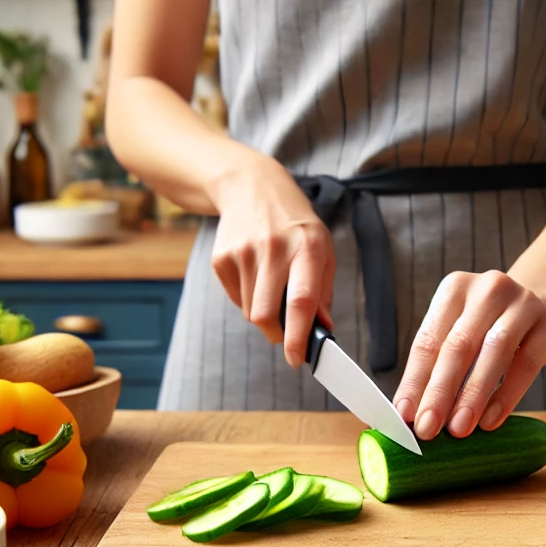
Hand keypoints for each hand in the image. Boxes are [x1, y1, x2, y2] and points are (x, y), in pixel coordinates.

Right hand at [209, 155, 334, 366]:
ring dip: (264, 314)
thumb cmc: (295, 224)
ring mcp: (243, 252)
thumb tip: (323, 329)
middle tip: (286, 334)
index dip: (299, 336)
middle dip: (277, 334)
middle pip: (266, 315)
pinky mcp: (221, 257)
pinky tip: (255, 274)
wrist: (251, 187)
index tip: (298, 359)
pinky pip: (236, 299)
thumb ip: (323, 290)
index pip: (302, 300)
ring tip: (272, 287)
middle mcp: (274, 249)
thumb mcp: (322, 247)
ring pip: (251, 311)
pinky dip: (248, 298)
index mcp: (308, 248)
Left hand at [394, 271, 545, 439]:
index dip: (414, 380)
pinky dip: (507, 394)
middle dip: (439, 391)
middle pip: (458, 345)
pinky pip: (526, 363)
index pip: (428, 340)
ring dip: (473, 394)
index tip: (404, 415)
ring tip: (458, 428)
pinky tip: (491, 420)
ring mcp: (522, 302)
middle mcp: (487, 290)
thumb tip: (411, 414)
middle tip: (427, 428)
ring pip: (494, 351)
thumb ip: (437, 366)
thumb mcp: (461, 333)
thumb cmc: (490, 327)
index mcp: (454, 289)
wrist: (545, 304)